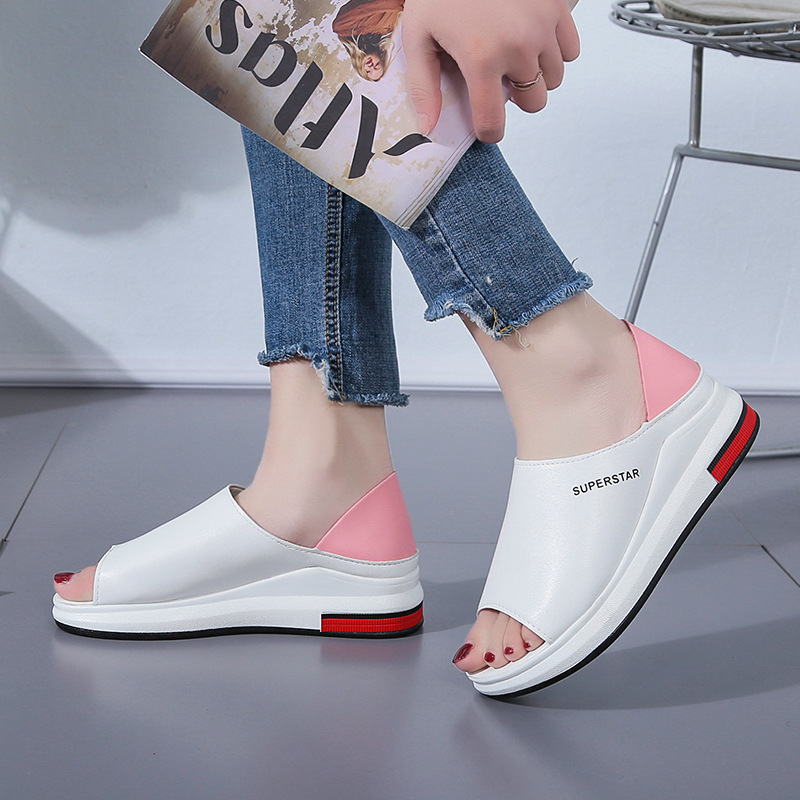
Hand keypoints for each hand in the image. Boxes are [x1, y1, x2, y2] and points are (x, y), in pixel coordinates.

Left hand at [402, 0, 579, 142]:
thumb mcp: (419, 34)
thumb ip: (424, 85)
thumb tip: (429, 125)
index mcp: (481, 59)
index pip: (493, 123)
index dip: (489, 131)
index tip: (486, 126)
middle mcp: (517, 48)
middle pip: (533, 103)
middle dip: (516, 98)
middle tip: (498, 78)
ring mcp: (543, 28)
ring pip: (553, 81)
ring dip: (535, 76)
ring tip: (514, 56)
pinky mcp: (558, 8)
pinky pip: (570, 51)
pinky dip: (555, 52)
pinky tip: (533, 40)